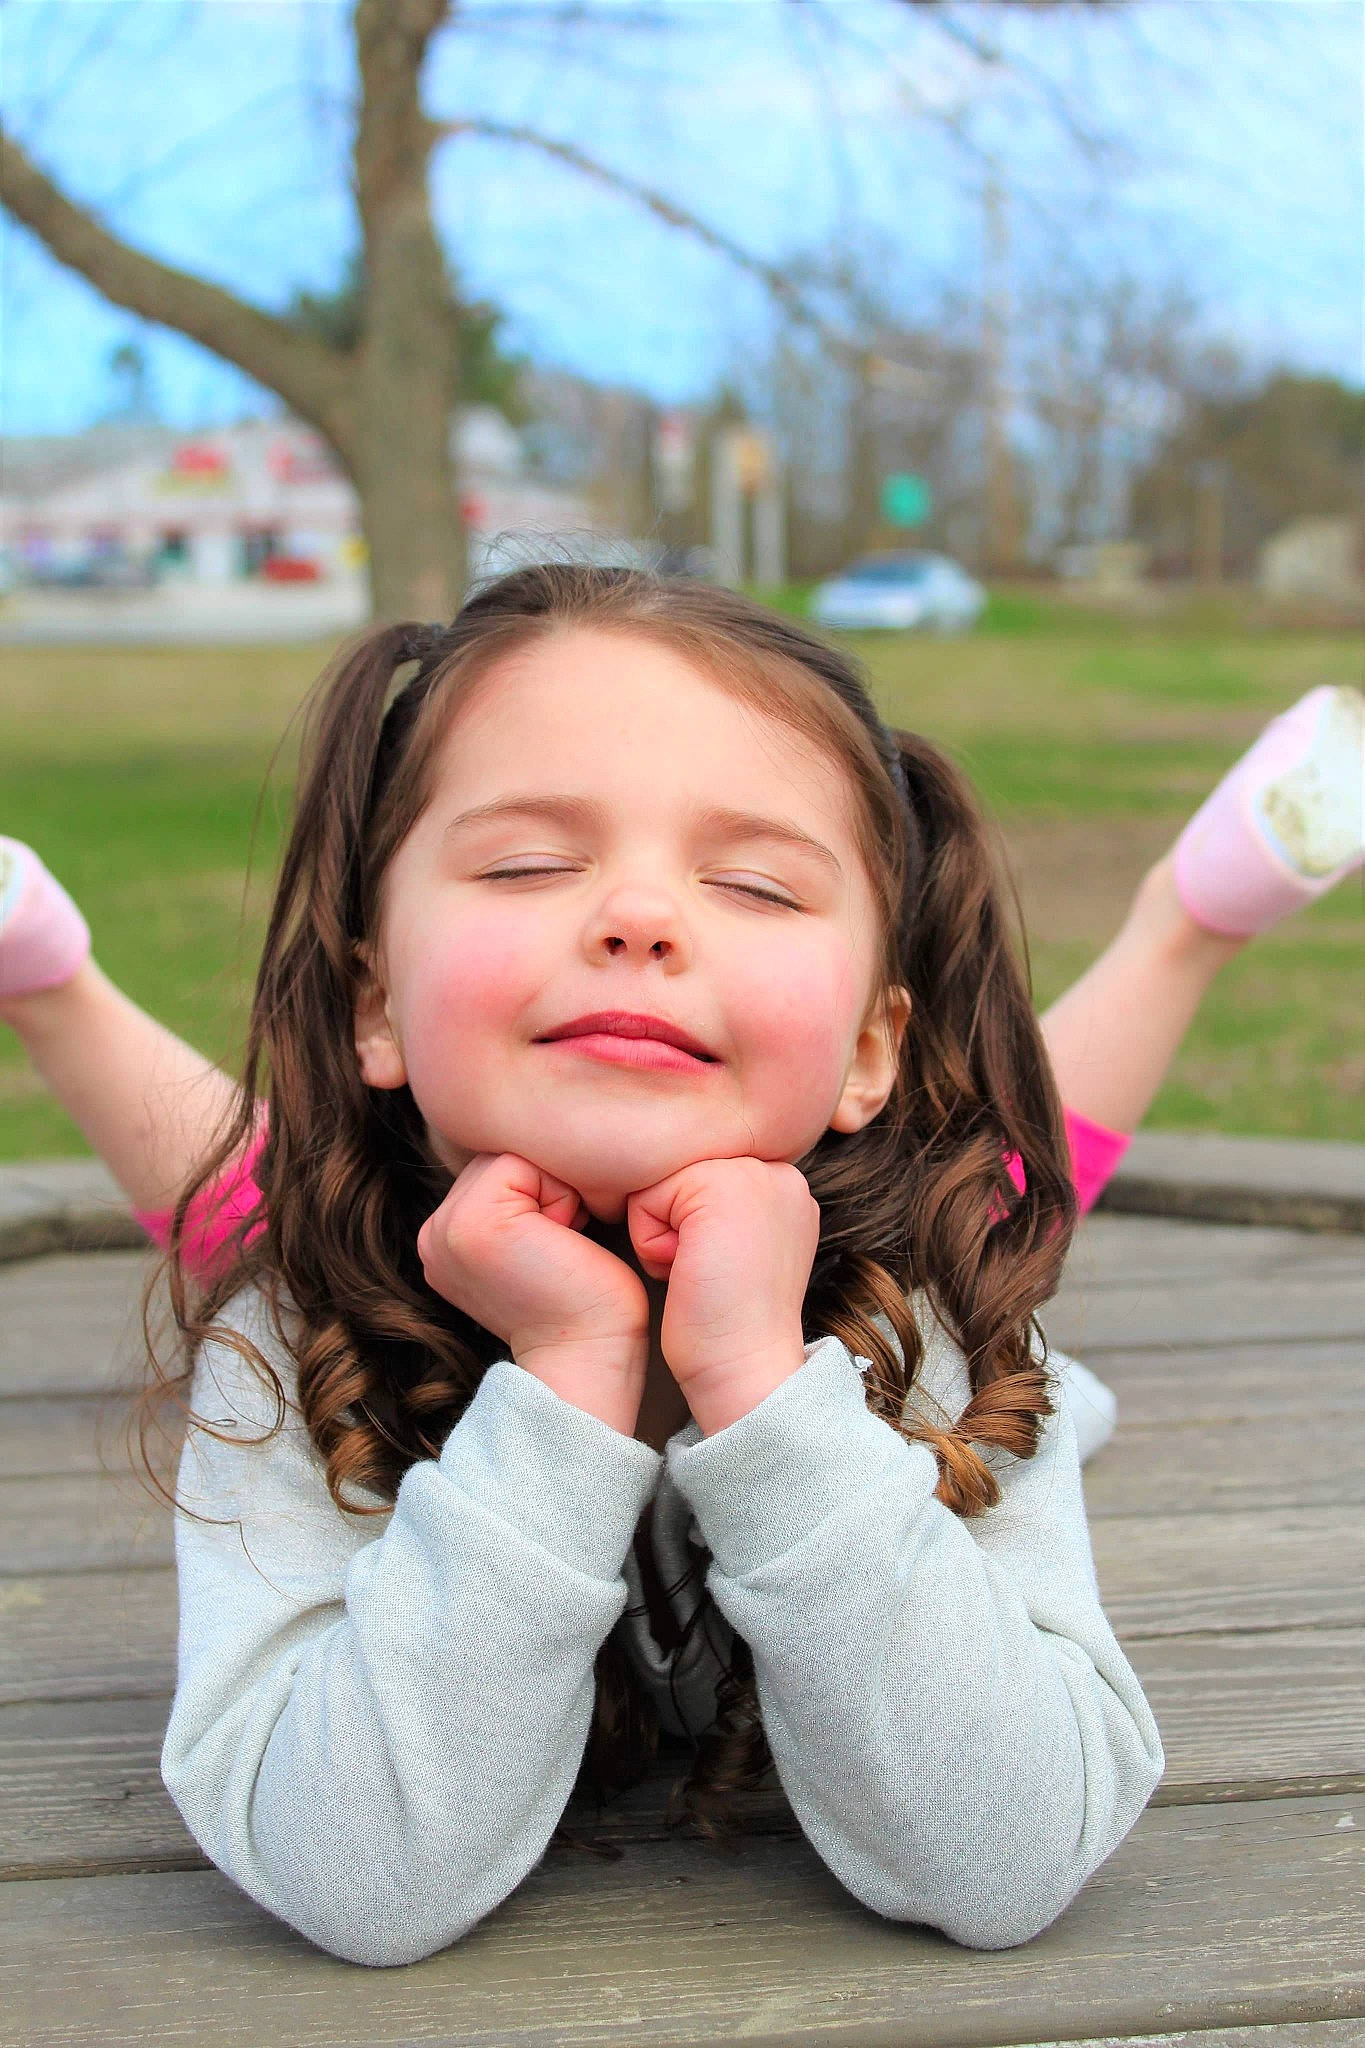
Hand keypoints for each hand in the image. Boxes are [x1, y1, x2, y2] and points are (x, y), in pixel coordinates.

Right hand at [417, 1153, 649, 1431]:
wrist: (586, 1358)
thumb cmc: (583, 1304)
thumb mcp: (533, 1244)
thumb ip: (514, 1204)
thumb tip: (538, 1157)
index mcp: (444, 1238)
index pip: (496, 1169)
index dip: (541, 1193)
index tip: (557, 1246)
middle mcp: (433, 1233)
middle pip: (500, 1158)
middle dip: (545, 1187)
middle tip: (560, 1246)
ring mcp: (446, 1228)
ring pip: (511, 1158)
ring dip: (552, 1190)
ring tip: (558, 1244)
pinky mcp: (472, 1223)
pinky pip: (520, 1163)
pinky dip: (557, 1194)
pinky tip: (562, 1240)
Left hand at [625, 1157, 819, 1433]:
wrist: (745, 1369)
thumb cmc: (730, 1322)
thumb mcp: (741, 1246)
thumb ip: (725, 1206)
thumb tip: (682, 1196)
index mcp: (784, 1183)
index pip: (698, 1175)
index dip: (689, 1227)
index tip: (721, 1269)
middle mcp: (778, 1169)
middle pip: (679, 1173)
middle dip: (675, 1225)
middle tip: (708, 1271)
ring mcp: (753, 1173)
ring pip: (661, 1182)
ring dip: (662, 1232)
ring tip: (698, 1270)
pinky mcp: (719, 1186)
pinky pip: (646, 1197)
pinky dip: (651, 1241)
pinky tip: (687, 1270)